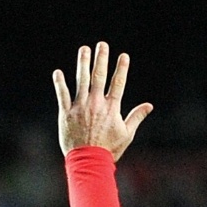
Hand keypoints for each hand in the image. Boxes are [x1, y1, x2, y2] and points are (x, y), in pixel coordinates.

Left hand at [53, 43, 152, 159]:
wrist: (89, 162)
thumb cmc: (109, 150)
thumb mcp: (127, 134)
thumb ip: (136, 117)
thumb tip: (149, 105)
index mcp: (111, 108)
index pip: (118, 83)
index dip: (121, 68)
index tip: (123, 56)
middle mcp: (95, 103)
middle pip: (99, 76)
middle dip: (101, 59)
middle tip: (102, 44)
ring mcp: (80, 106)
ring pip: (81, 80)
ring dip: (83, 63)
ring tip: (84, 50)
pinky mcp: (66, 113)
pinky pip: (62, 94)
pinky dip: (60, 83)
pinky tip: (58, 72)